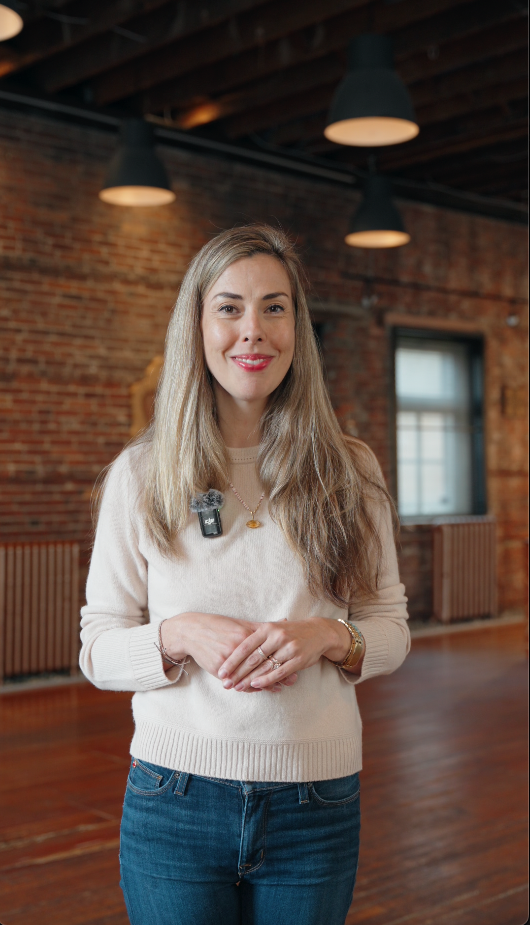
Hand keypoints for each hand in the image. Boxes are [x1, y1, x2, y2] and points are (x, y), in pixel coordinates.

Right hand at [160, 612, 297, 692]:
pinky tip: (257, 689)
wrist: (191, 631)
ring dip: (265, 684)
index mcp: (246, 634)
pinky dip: (248, 687)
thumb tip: (285, 620)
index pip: (268, 649)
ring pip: (250, 676)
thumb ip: (261, 626)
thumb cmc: (217, 626)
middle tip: (292, 680)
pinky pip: (237, 681)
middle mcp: (238, 647)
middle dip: (277, 674)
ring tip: (278, 688)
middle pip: (262, 664)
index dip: (281, 657)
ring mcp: (228, 660)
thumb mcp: (239, 623)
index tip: (294, 663)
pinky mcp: (219, 669)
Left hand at [217, 617, 350, 690]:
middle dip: (237, 673)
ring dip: (249, 679)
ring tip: (237, 687)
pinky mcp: (298, 659)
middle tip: (226, 683)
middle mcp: (277, 637)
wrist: (318, 632)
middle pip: (252, 658)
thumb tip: (232, 647)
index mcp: (267, 628)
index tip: (221, 670)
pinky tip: (256, 685)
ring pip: (264, 667)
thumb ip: (255, 635)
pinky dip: (266, 679)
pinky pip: (278, 672)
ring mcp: (288, 648)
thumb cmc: (290, 631)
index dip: (232, 660)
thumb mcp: (272, 628)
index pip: (245, 646)